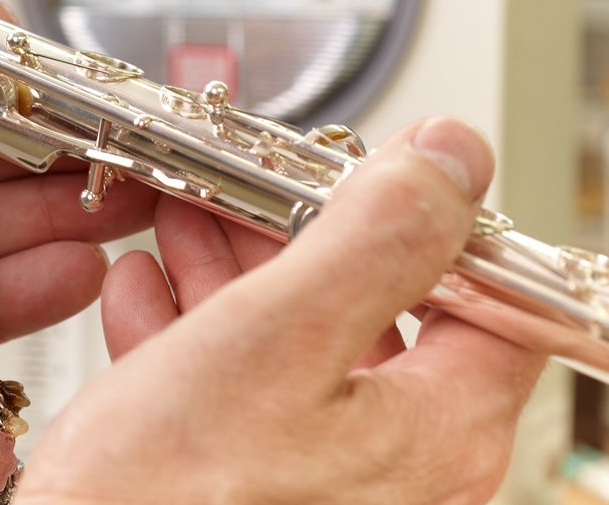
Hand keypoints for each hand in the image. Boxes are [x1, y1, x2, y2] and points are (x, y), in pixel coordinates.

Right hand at [17, 118, 546, 504]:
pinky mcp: (247, 485)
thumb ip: (374, 241)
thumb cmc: (160, 504)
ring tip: (188, 214)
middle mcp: (390, 469)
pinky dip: (193, 331)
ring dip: (238, 270)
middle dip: (301, 231)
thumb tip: (450, 160)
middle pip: (374, 311)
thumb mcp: (274, 341)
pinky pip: (237, 393)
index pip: (487, 296)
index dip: (432, 219)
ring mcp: (315, 481)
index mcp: (430, 435)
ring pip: (295, 347)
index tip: (369, 170)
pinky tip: (143, 290)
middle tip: (255, 182)